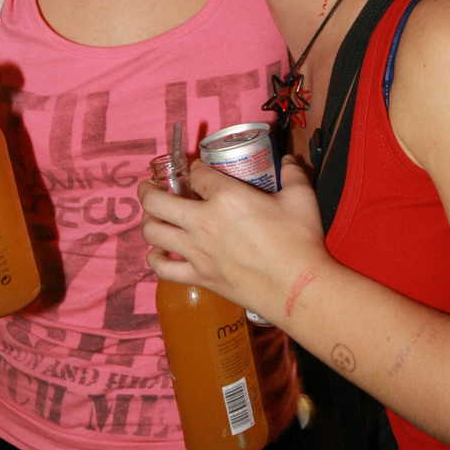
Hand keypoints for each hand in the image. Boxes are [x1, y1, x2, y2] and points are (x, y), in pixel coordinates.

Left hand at [139, 155, 327, 324]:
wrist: (298, 289)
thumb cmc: (299, 241)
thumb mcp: (300, 197)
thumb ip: (292, 174)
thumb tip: (289, 161)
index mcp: (226, 197)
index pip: (197, 173)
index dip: (195, 167)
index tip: (198, 169)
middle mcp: (203, 222)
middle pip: (157, 201)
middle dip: (148, 189)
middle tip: (149, 185)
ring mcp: (197, 252)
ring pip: (153, 232)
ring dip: (148, 220)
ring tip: (152, 215)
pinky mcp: (199, 277)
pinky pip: (163, 268)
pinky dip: (155, 258)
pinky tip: (158, 251)